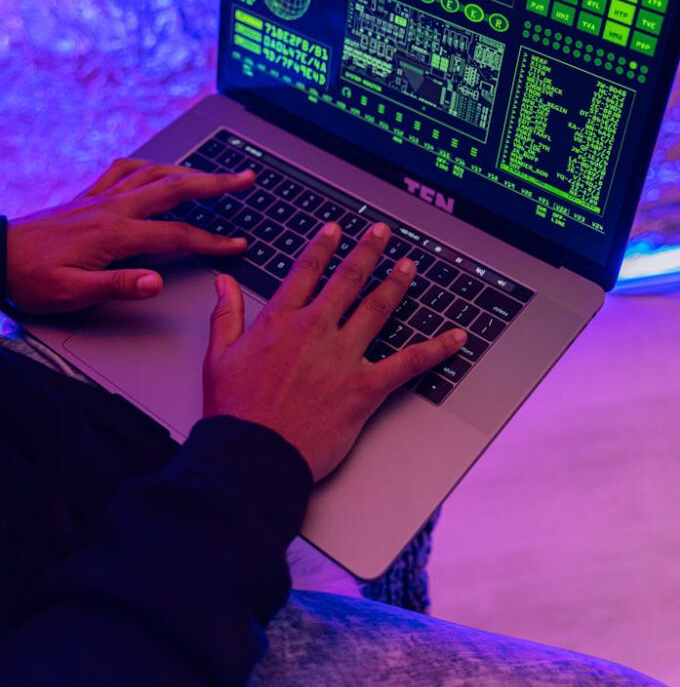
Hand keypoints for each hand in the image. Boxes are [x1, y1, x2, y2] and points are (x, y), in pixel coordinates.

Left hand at [6, 158, 254, 313]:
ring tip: (214, 174)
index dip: (212, 241)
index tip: (237, 244)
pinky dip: (147, 165)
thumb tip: (157, 283)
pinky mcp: (87, 197)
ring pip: (154, 172)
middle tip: (246, 178)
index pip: (177, 236)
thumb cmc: (29, 278)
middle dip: (216, 183)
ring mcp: (100, 198)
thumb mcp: (71, 293)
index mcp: (114, 233)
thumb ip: (117, 286)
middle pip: (175, 188)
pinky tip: (156, 167)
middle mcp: (112, 208)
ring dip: (189, 170)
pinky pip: (124, 169)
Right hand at [203, 221, 466, 480]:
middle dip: (368, 251)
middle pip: (347, 279)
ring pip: (377, 308)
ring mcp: (342, 356)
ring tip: (409, 266)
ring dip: (396, 283)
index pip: (306, 271)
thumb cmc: (235, 411)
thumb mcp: (218, 356)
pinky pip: (407, 362)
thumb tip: (224, 282)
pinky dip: (435, 349)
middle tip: (382, 233)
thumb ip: (226, 314)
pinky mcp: (364, 387)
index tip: (335, 231)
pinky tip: (454, 338)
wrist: (253, 454)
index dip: (323, 247)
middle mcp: (315, 330)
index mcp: (280, 320)